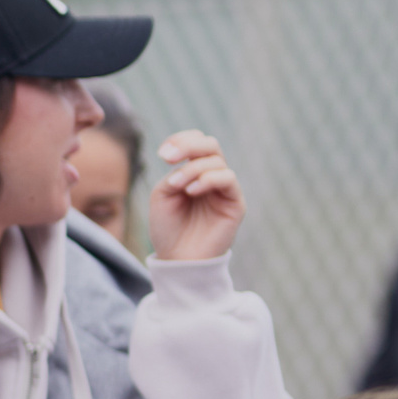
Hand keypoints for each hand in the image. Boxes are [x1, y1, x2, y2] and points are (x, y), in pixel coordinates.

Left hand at [148, 131, 245, 262]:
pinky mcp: (235, 203)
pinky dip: (207, 179)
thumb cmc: (168, 228)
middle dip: (188, 146)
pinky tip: (191, 190)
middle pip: (210, 145)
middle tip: (167, 157)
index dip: (181, 140)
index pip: (197, 141)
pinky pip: (228, 179)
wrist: (178, 259)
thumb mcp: (162, 195)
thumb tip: (188, 163)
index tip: (162, 152)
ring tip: (177, 186)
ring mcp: (224, 189)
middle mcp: (211, 176)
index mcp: (193, 171)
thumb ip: (174, 174)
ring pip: (217, 161)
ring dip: (192, 169)